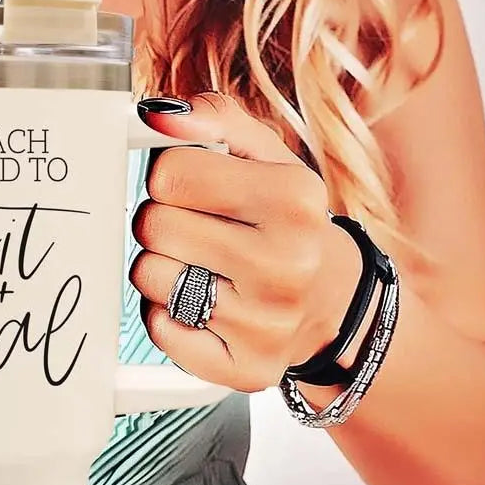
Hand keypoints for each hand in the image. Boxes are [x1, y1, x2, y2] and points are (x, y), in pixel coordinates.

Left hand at [129, 93, 363, 393]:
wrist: (335, 302)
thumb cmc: (288, 223)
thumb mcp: (267, 157)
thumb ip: (213, 120)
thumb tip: (156, 116)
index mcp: (294, 199)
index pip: (169, 173)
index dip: (170, 177)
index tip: (195, 189)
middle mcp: (287, 263)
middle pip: (153, 225)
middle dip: (163, 222)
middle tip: (199, 230)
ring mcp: (267, 323)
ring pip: (149, 276)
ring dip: (162, 268)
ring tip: (204, 267)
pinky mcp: (245, 368)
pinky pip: (160, 330)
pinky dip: (168, 316)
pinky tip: (204, 306)